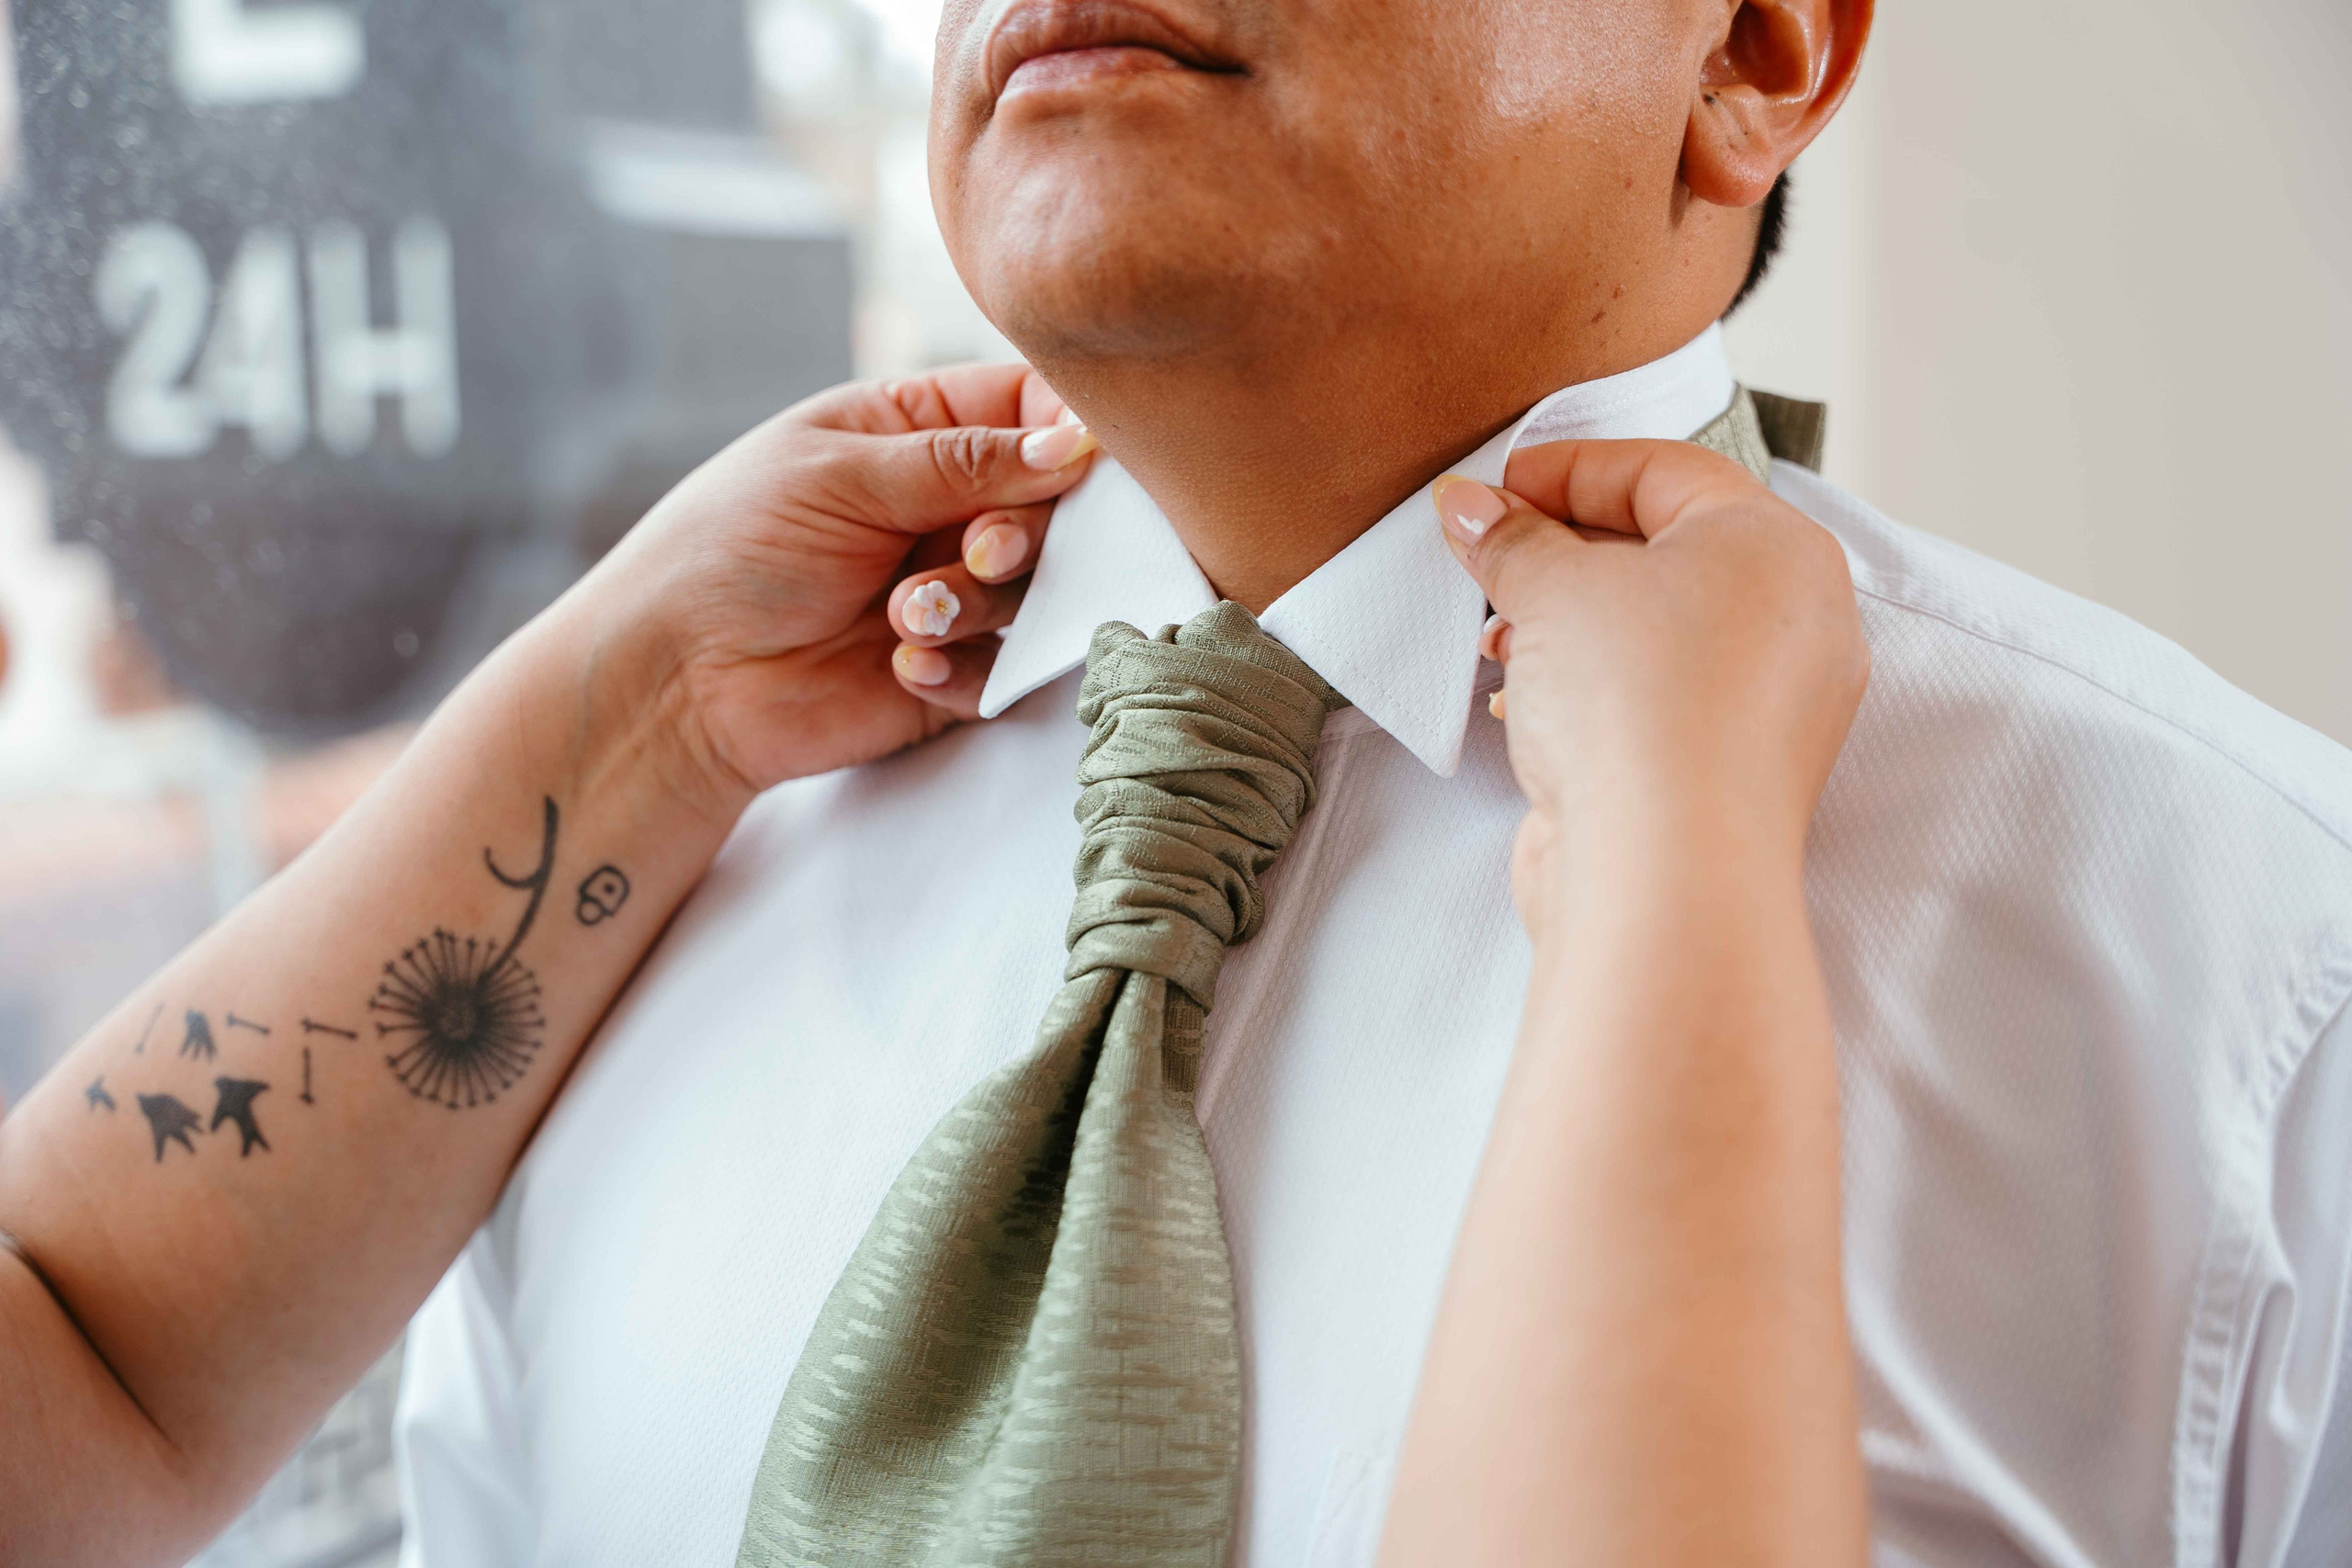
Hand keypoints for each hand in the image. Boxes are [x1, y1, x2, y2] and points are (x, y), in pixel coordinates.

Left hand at [564, 364, 1096, 818]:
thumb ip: (964, 462)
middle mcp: (941, 506)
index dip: (1065, 433)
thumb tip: (1074, 444)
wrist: (677, 681)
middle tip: (979, 553)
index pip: (1028, 407)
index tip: (1073, 466)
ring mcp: (950, 589)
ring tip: (903, 618)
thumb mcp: (843, 477)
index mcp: (913, 430)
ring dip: (978, 603)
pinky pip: (1002, 670)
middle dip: (1022, 532)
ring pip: (1033, 590)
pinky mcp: (949, 670)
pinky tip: (899, 664)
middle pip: (1050, 505)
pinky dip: (962, 668)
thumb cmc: (732, 550)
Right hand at [1434, 441, 1867, 929]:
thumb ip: (1510, 539)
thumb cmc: (1635, 708)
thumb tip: (1469, 507)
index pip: (1664, 471)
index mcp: (1777, 548)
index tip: (1494, 491)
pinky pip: (1657, 700)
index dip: (1566, 470)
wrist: (1662, 876)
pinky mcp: (1729, 772)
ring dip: (1568, 624)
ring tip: (1498, 638)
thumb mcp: (1553, 590)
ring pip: (1656, 631)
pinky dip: (1592, 688)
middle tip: (1488, 557)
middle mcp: (1795, 621)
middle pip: (1664, 551)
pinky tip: (1524, 703)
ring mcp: (1770, 704)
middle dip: (1562, 552)